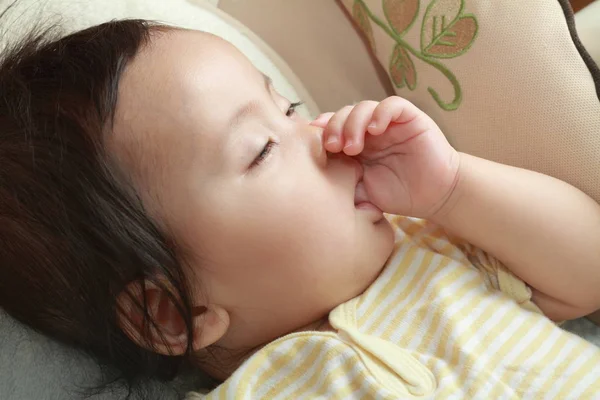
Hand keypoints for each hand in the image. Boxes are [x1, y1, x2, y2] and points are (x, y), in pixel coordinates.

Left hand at [310, 96, 459, 217]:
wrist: (434, 196)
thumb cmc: (397, 195)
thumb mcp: (361, 192)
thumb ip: (340, 183)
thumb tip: (313, 182)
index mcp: (355, 144)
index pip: (331, 128)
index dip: (320, 133)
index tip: (313, 148)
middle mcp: (369, 130)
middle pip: (344, 114)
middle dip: (334, 128)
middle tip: (334, 147)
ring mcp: (389, 122)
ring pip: (364, 107)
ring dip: (353, 123)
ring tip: (354, 146)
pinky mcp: (410, 118)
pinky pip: (392, 105)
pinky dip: (380, 113)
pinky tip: (375, 129)